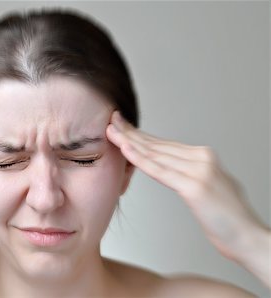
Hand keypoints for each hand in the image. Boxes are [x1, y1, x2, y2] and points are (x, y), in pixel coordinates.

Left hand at [106, 111, 267, 263]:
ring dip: (129, 141)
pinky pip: (160, 171)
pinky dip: (140, 159)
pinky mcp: (194, 186)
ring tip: (111, 131)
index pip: (163, 143)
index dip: (140, 135)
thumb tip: (170, 168)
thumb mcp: (206, 186)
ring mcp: (199, 170)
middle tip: (111, 121)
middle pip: (157, 144)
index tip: (122, 127)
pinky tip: (125, 149)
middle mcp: (201, 158)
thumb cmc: (225, 217)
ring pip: (155, 154)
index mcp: (203, 156)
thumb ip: (189, 173)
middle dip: (131, 133)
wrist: (248, 237)